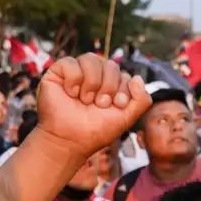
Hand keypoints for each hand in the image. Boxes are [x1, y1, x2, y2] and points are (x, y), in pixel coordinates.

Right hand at [36, 54, 150, 157]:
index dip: (122, 89)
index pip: (123, 73)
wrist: (70, 141)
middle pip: (110, 65)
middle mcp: (94, 76)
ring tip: (84, 100)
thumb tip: (137, 78)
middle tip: (99, 105)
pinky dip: (74, 80)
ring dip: (92, 83)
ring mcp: (77, 72)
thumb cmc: (95, 131)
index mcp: (110, 84)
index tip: (116, 105)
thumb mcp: (126, 118)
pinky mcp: (58, 72)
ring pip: (91, 59)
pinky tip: (71, 93)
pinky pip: (71, 62)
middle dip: (108, 87)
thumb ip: (142, 100)